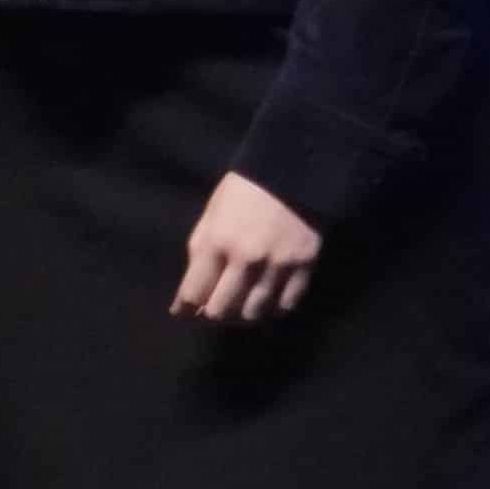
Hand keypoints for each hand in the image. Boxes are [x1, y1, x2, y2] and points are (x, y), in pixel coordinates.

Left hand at [174, 169, 320, 323]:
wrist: (293, 172)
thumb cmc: (242, 193)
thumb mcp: (210, 218)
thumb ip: (198, 256)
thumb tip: (185, 299)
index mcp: (215, 243)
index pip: (194, 293)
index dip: (188, 306)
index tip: (188, 309)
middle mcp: (245, 258)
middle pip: (221, 309)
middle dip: (214, 312)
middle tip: (216, 307)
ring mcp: (277, 264)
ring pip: (254, 312)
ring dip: (243, 315)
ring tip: (241, 308)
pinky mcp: (304, 266)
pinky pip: (286, 304)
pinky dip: (274, 309)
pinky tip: (268, 304)